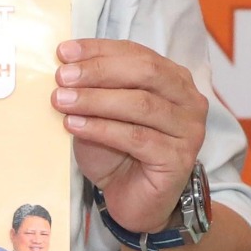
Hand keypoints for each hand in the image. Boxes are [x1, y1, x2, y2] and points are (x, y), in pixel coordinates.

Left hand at [52, 38, 205, 233]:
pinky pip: (138, 137)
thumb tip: (65, 70)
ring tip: (61, 100)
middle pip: (147, 73)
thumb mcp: (103, 115)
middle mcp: (189, 100)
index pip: (139, 54)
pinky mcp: (179, 157)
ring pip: (142, 104)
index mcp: (175, 81)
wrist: (136, 201)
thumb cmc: (119, 154)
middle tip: (63, 77)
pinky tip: (75, 125)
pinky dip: (102, 129)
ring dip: (96, 100)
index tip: (64, 52)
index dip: (101, 50)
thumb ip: (95, 92)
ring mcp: (189, 129)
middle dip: (100, 71)